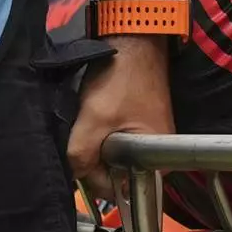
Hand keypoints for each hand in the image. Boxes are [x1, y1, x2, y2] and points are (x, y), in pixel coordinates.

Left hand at [67, 36, 173, 197]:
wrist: (135, 44)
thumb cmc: (122, 81)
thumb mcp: (95, 120)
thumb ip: (81, 155)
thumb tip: (72, 176)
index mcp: (159, 162)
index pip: (117, 187)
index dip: (93, 176)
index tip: (80, 156)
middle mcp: (159, 157)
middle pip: (115, 172)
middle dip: (94, 159)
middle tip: (84, 133)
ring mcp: (149, 140)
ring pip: (112, 157)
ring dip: (96, 146)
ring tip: (90, 123)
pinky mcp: (140, 127)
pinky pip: (116, 142)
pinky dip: (101, 135)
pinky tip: (95, 119)